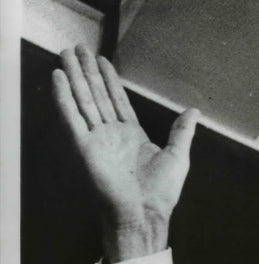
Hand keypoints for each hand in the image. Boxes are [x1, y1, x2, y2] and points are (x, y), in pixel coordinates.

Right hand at [52, 45, 198, 260]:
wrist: (144, 214)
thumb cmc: (161, 193)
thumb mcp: (178, 156)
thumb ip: (182, 132)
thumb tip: (194, 111)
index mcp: (132, 136)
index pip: (118, 101)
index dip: (109, 80)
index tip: (102, 62)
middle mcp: (112, 135)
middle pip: (98, 95)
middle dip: (87, 72)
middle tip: (78, 49)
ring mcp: (97, 140)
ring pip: (84, 100)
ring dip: (74, 77)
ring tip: (66, 54)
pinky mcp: (84, 147)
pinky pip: (72, 118)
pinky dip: (64, 98)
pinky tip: (59, 79)